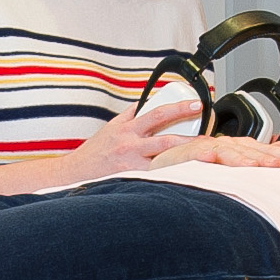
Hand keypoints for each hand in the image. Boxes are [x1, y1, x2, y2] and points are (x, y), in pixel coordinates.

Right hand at [72, 94, 209, 179]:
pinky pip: (155, 173)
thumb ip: (131, 116)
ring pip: (162, 151)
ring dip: (184, 148)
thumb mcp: (113, 127)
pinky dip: (170, 172)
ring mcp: (131, 158)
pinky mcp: (131, 175)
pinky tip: (186, 173)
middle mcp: (130, 140)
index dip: (177, 106)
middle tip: (203, 116)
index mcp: (127, 126)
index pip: (155, 111)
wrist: (76, 172)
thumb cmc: (96, 151)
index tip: (195, 104)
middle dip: (183, 118)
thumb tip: (147, 104)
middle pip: (161, 126)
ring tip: (203, 148)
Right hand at [146, 133, 279, 168]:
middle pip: (247, 148)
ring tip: (256, 166)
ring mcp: (200, 150)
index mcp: (233, 149)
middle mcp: (219, 147)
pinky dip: (202, 155)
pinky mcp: (179, 156)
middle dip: (268, 155)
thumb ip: (260, 159)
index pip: (262, 150)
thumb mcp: (229, 169)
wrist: (161, 173)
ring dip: (240, 158)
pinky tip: (211, 158)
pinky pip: (192, 154)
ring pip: (224, 151)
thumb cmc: (195, 171)